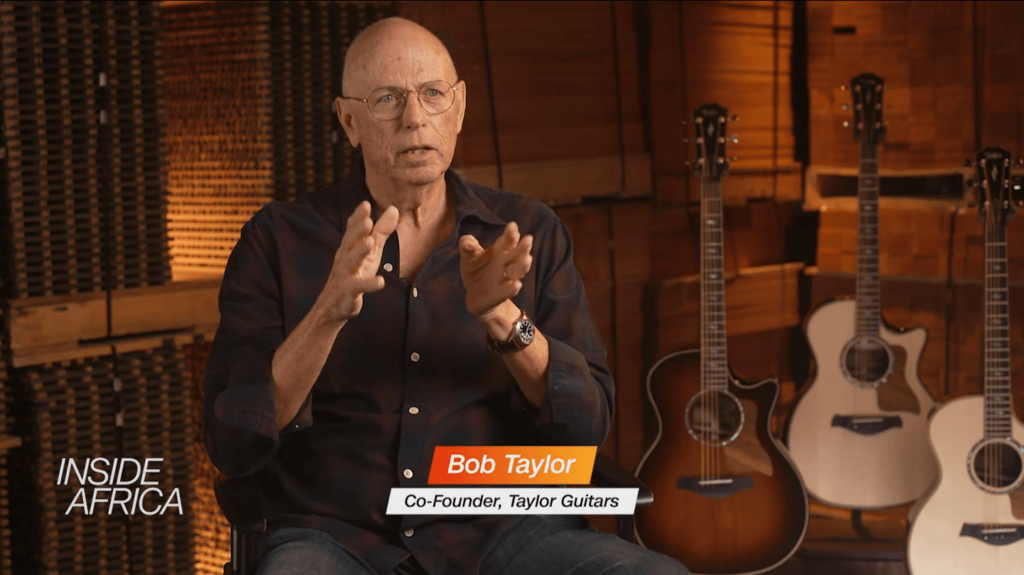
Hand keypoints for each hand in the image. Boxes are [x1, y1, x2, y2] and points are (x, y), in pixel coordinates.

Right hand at [316, 201, 398, 323]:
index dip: (358, 217)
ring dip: (360, 252)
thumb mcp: (370, 251)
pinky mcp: (348, 291)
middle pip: (350, 242)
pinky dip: (369, 284)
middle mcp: (345, 258)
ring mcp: (345, 275)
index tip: (366, 204)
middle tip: (368, 220)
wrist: (333, 306)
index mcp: (349, 247)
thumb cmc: (354, 274)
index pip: (352, 229)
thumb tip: (394, 209)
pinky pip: (358, 287)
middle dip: (358, 231)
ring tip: (370, 242)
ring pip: (351, 261)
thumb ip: (381, 231)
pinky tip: (380, 282)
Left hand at [458, 222, 533, 318]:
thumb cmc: (475, 271)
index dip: (511, 233)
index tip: (512, 226)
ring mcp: (506, 278)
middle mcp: (506, 263)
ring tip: (527, 259)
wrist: (476, 296)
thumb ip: (467, 247)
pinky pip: (509, 291)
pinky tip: (516, 285)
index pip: (508, 240)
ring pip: (518, 271)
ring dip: (523, 265)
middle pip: (517, 254)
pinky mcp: (502, 294)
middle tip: (528, 239)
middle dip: (523, 247)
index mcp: (500, 251)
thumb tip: (467, 241)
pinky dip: (512, 288)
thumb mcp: (468, 258)